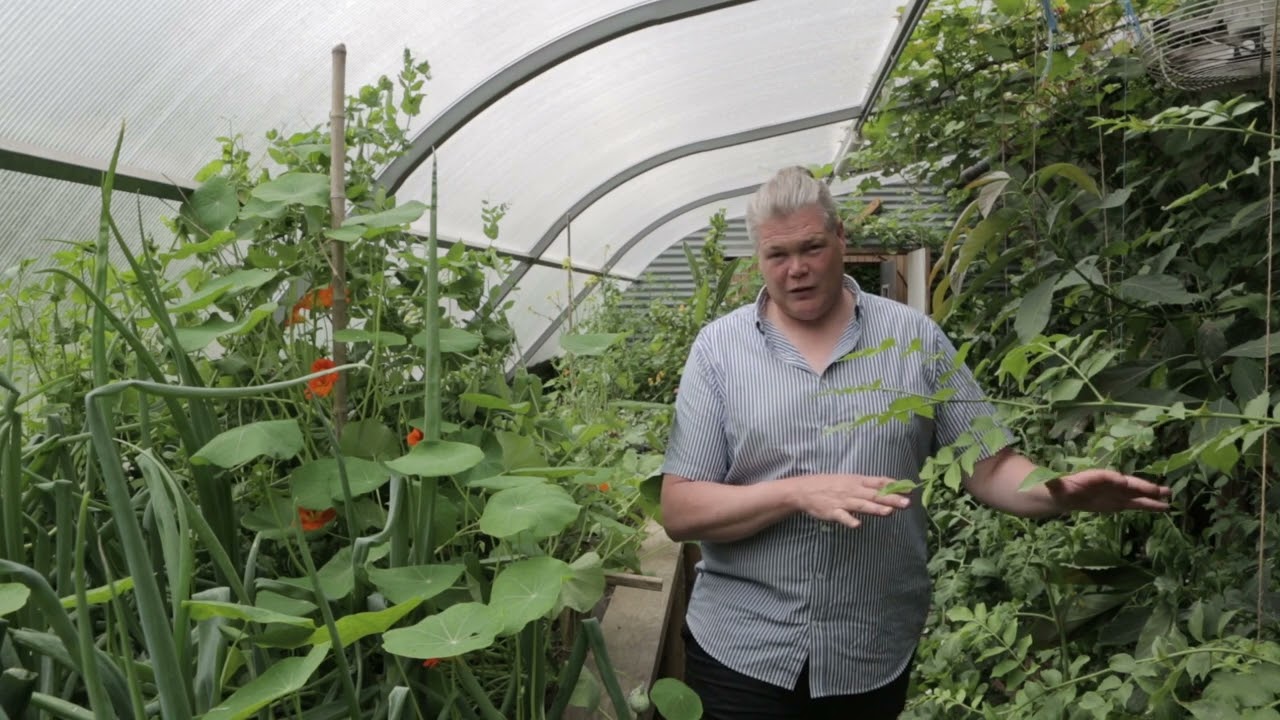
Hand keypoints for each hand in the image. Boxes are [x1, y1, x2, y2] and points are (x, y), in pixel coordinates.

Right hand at [787, 473, 910, 529]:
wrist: (804, 489)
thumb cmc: (829, 485)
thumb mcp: (848, 480)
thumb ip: (867, 485)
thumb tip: (887, 487)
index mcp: (856, 481)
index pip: (879, 482)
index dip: (894, 486)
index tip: (909, 489)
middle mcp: (852, 490)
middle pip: (874, 495)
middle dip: (891, 499)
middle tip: (907, 503)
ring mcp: (842, 501)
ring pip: (861, 505)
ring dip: (875, 508)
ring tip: (889, 512)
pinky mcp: (832, 511)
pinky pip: (842, 517)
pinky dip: (849, 520)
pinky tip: (858, 525)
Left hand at [1047, 469, 1170, 512]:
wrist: (1062, 495)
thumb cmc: (1058, 487)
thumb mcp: (1054, 485)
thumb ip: (1054, 483)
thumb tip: (1051, 482)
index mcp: (1094, 478)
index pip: (1108, 478)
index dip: (1117, 480)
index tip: (1126, 483)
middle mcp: (1108, 484)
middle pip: (1128, 485)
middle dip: (1144, 488)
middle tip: (1164, 491)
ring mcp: (1114, 493)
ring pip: (1135, 496)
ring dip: (1151, 498)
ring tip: (1168, 501)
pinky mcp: (1117, 503)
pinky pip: (1134, 504)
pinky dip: (1146, 506)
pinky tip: (1161, 507)